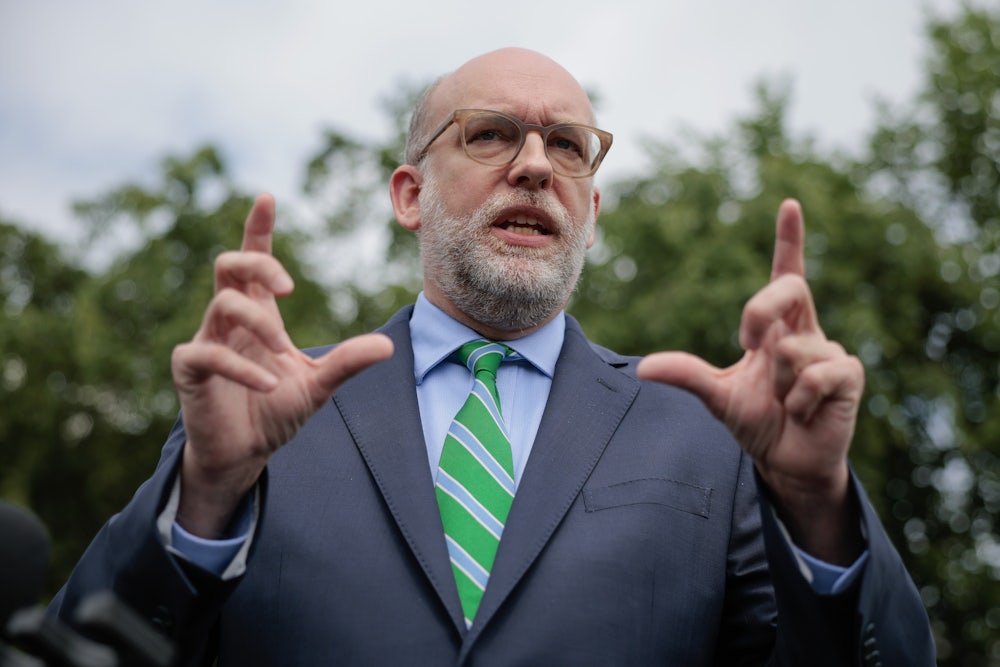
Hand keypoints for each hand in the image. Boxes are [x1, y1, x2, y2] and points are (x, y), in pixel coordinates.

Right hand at [170, 194, 392, 536]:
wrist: (244, 454)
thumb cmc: (274, 411)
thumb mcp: (318, 385)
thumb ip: (347, 363)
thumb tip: (387, 346)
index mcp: (258, 314)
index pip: (253, 261)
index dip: (258, 228)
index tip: (267, 197)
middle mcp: (229, 320)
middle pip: (229, 266)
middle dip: (257, 262)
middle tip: (288, 288)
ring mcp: (206, 341)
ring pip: (222, 304)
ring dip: (258, 324)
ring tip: (282, 353)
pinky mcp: (190, 369)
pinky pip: (209, 353)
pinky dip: (243, 367)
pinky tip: (268, 383)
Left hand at [637, 199, 864, 562]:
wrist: (787, 463)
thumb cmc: (758, 422)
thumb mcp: (717, 396)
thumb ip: (687, 375)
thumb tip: (643, 369)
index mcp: (777, 327)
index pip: (786, 274)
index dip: (789, 240)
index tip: (789, 204)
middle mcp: (806, 331)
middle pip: (789, 289)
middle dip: (761, 310)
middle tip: (747, 342)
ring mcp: (830, 352)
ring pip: (794, 349)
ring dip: (779, 384)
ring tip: (787, 403)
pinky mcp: (849, 376)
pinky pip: (816, 376)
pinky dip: (800, 400)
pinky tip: (804, 413)